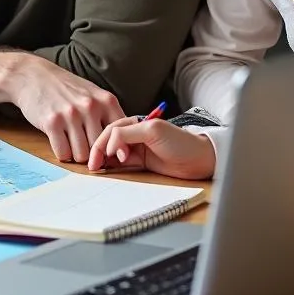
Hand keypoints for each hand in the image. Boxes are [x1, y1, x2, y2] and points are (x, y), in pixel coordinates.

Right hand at [8, 57, 123, 163]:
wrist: (33, 75)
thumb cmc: (66, 88)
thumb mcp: (94, 95)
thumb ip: (108, 116)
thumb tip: (123, 147)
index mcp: (106, 101)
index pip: (120, 137)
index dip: (114, 149)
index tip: (108, 152)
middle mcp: (90, 107)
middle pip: (100, 149)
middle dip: (92, 153)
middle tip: (84, 146)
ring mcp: (71, 114)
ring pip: (82, 155)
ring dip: (75, 153)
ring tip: (70, 141)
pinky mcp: (52, 122)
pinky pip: (63, 153)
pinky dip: (61, 152)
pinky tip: (58, 140)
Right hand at [87, 117, 215, 178]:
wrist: (200, 160)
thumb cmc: (181, 142)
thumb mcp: (152, 131)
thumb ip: (128, 133)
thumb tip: (109, 144)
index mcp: (136, 123)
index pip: (111, 130)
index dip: (103, 142)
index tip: (102, 156)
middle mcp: (134, 134)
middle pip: (108, 141)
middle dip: (98, 152)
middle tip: (93, 166)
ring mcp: (137, 149)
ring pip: (113, 153)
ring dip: (103, 160)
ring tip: (97, 170)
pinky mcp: (141, 162)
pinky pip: (121, 164)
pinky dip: (112, 167)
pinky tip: (107, 171)